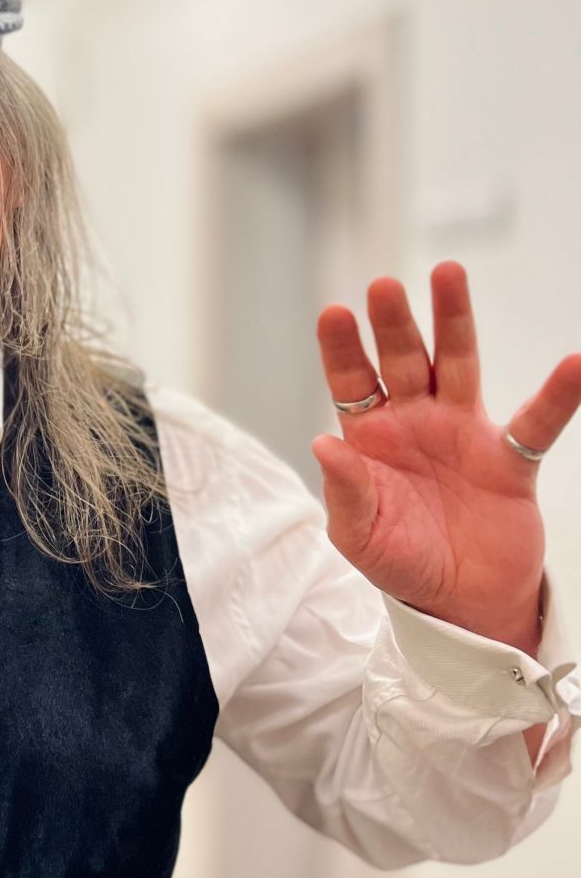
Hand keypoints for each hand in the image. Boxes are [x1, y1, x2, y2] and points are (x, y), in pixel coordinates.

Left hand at [311, 261, 580, 646]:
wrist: (460, 605)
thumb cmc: (401, 562)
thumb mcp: (360, 536)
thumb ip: (346, 492)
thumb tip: (322, 443)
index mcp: (371, 437)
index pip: (352, 381)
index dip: (342, 349)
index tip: (334, 312)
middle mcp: (415, 421)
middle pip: (403, 358)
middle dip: (394, 322)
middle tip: (384, 285)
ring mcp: (463, 432)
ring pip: (459, 363)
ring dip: (454, 321)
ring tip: (448, 272)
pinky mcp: (509, 459)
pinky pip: (537, 421)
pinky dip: (559, 394)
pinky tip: (575, 364)